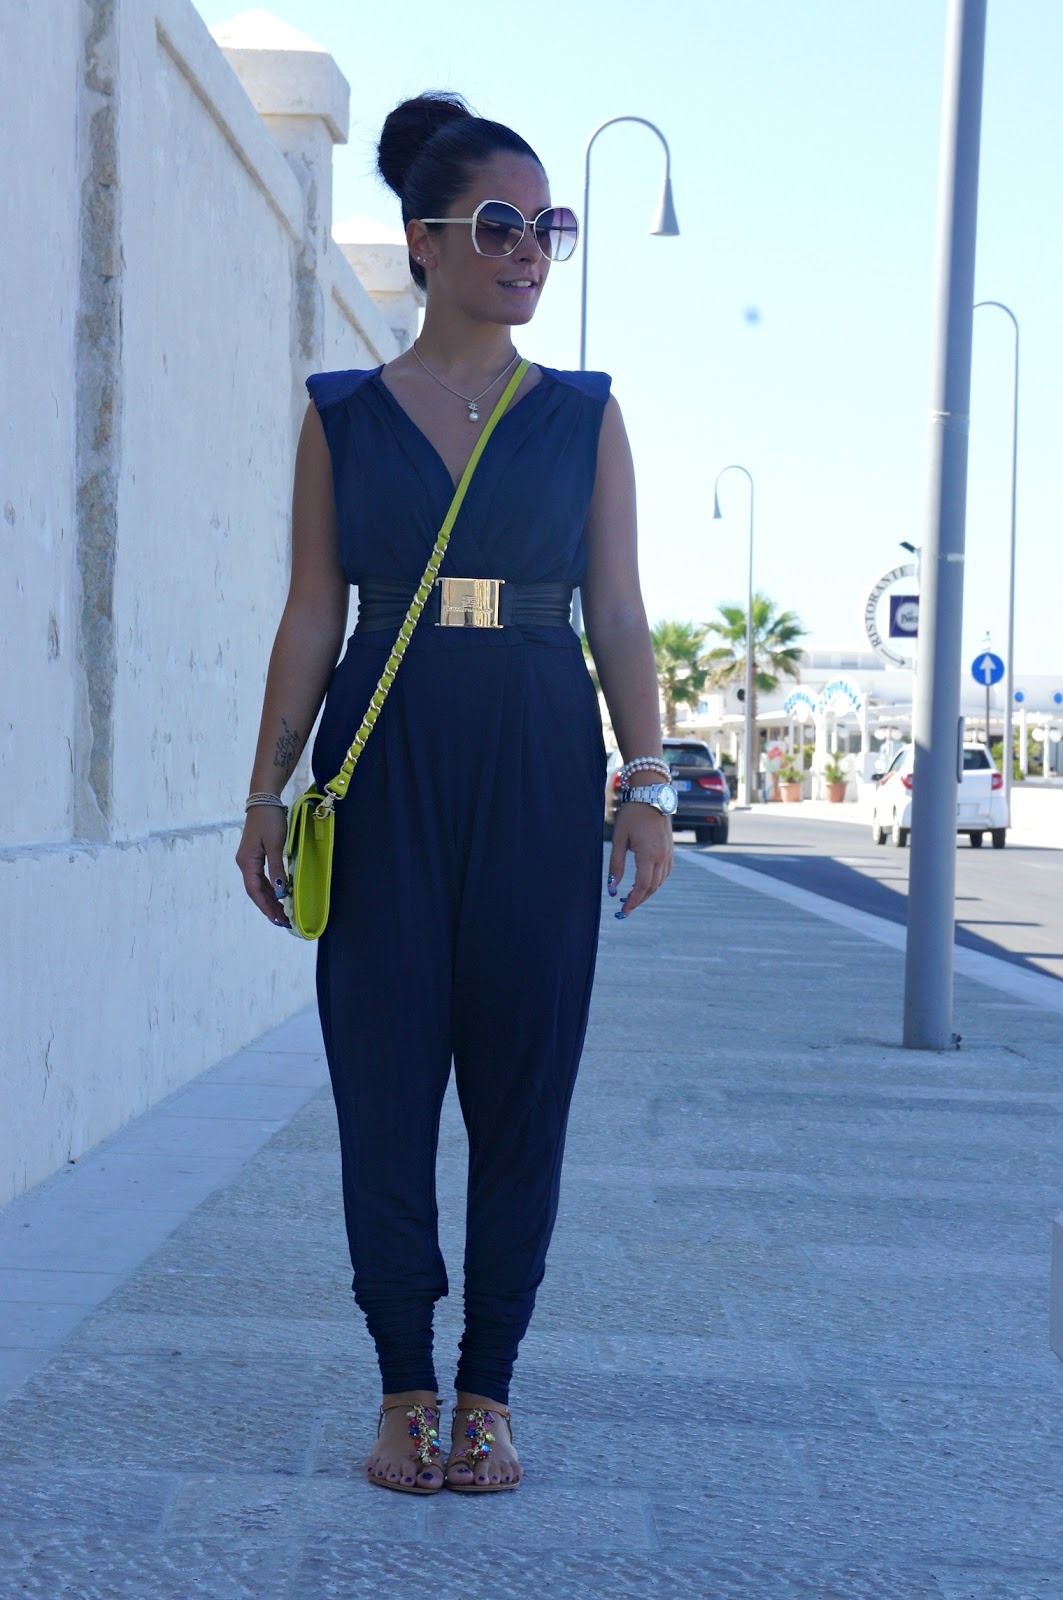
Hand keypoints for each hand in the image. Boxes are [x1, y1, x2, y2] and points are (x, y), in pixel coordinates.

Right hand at [235, 806, 290, 928]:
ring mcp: (249, 860)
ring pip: (259, 886)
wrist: (264, 800)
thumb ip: (277, 868)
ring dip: (270, 899)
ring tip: (282, 913)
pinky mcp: (255, 855)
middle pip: (256, 891)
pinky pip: (261, 878)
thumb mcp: (275, 844)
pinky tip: (279, 895)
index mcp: (247, 862)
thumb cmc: (270, 821)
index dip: (266, 906)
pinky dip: (270, 888)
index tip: (277, 919)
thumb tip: (281, 891)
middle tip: (283, 921)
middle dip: (268, 907)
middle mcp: (244, 864)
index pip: (255, 891)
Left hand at [606, 802, 672, 918]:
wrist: (651, 795)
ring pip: (660, 882)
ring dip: (647, 892)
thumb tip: (612, 887)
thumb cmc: (632, 814)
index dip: (633, 901)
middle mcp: (662, 856)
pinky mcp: (670, 850)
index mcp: (649, 854)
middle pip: (652, 887)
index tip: (623, 910)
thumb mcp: (619, 838)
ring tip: (631, 897)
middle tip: (623, 908)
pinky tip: (643, 883)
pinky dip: (655, 882)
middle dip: (638, 900)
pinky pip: (665, 873)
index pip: (643, 886)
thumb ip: (616, 864)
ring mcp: (669, 853)